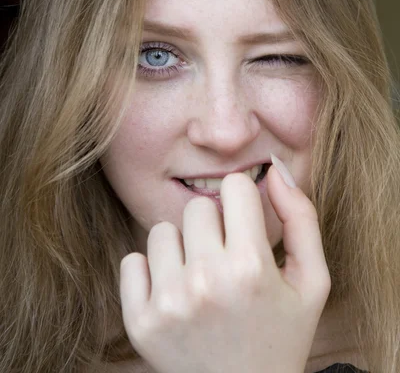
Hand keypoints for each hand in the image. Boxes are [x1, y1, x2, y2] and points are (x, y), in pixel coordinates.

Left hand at [120, 164, 330, 372]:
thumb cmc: (282, 335)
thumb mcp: (311, 282)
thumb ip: (301, 219)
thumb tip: (274, 168)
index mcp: (251, 267)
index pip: (234, 186)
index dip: (243, 204)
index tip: (245, 227)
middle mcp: (206, 281)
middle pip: (197, 207)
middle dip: (213, 226)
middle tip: (224, 260)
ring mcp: (169, 303)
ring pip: (162, 231)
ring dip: (181, 248)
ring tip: (199, 278)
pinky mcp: (140, 322)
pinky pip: (132, 261)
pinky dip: (150, 273)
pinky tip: (173, 293)